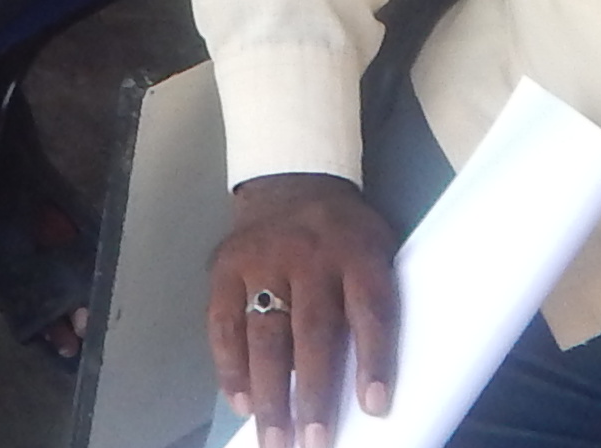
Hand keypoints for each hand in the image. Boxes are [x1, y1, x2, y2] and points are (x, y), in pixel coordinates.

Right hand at [206, 173, 400, 447]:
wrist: (292, 178)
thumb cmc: (344, 234)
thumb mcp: (376, 249)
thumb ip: (373, 303)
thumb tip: (370, 385)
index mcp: (358, 252)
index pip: (371, 310)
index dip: (374, 360)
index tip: (374, 407)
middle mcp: (309, 255)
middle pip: (312, 331)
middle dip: (313, 393)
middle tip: (314, 443)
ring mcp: (262, 260)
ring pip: (265, 335)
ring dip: (269, 394)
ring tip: (274, 439)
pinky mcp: (225, 267)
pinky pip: (223, 325)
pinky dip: (230, 367)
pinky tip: (241, 402)